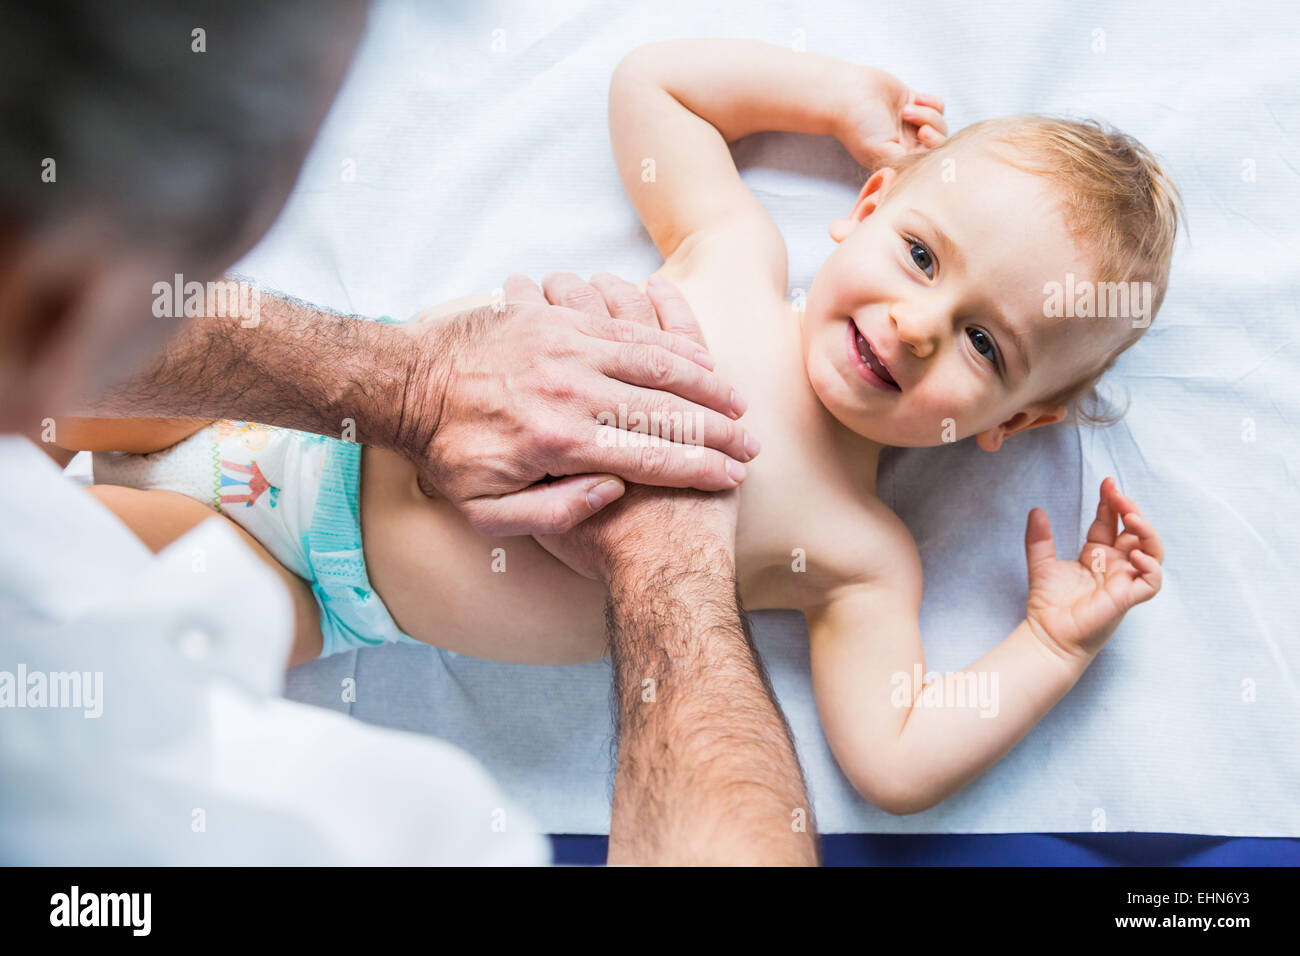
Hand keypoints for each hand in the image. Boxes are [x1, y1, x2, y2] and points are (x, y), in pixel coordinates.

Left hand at [397, 272, 755, 535]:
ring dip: (704, 382)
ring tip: (734, 404)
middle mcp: (571, 391)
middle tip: (749, 444)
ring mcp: (567, 347)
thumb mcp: (490, 513)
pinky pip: (628, 328)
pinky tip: (695, 357)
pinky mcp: (559, 319)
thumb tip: (614, 489)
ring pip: (657, 361)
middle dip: (718, 429)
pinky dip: (669, 342)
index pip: (653, 457)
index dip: (702, 469)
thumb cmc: (449, 456)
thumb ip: (557, 512)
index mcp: (560, 443)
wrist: (406, 384)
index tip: (733, 477)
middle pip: (667, 409)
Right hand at [834, 66, 946, 168]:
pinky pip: (938, 106)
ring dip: (927, 114)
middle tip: (922, 129)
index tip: (924, 136)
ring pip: (939, 123)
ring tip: (906, 110)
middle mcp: (907, 144)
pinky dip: (930, 102)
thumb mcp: (881, 152)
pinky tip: (915, 99)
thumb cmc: (859, 126)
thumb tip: (928, 168)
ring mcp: (912, 124)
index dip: (934, 150)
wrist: (847, 94)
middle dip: (934, 133)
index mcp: (899, 160)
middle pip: (939, 144)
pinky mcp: (915, 103)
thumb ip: (906, 163)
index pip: (929, 162)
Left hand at [1023, 477, 1164, 660]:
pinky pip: (1152, 579)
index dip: (1111, 503)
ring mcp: (1125, 580)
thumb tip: (1036, 509)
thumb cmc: (1048, 604)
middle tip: (1117, 494)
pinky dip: (1149, 564)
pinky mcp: (1129, 597)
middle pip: (1135, 531)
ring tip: (1131, 516)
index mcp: (1098, 555)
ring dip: (1146, 531)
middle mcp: (1116, 565)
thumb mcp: (1041, 563)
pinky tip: (1133, 553)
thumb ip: (1039, 538)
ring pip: (1152, 550)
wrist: (1047, 633)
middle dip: (1130, 509)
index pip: (1111, 522)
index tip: (1107, 482)